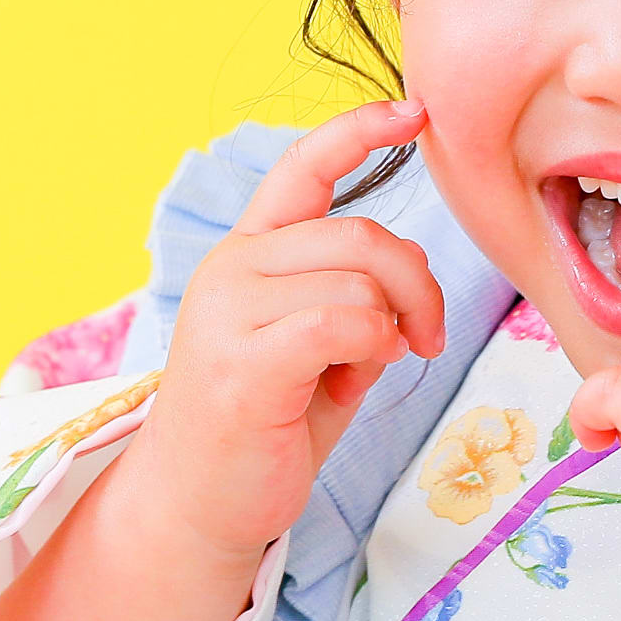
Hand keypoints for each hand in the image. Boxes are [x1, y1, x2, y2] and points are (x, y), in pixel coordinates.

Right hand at [109, 99, 446, 580]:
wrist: (197, 508)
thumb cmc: (261, 430)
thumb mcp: (315, 351)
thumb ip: (352, 303)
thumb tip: (405, 287)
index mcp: (246, 255)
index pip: (302, 168)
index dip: (359, 131)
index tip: (414, 112)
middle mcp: (231, 268)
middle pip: (361, 235)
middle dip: (416, 285)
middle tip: (423, 339)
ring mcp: (229, 311)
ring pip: (359, 282)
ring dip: (391, 329)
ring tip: (364, 372)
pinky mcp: (243, 361)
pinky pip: (345, 323)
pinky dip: (372, 348)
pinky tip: (355, 380)